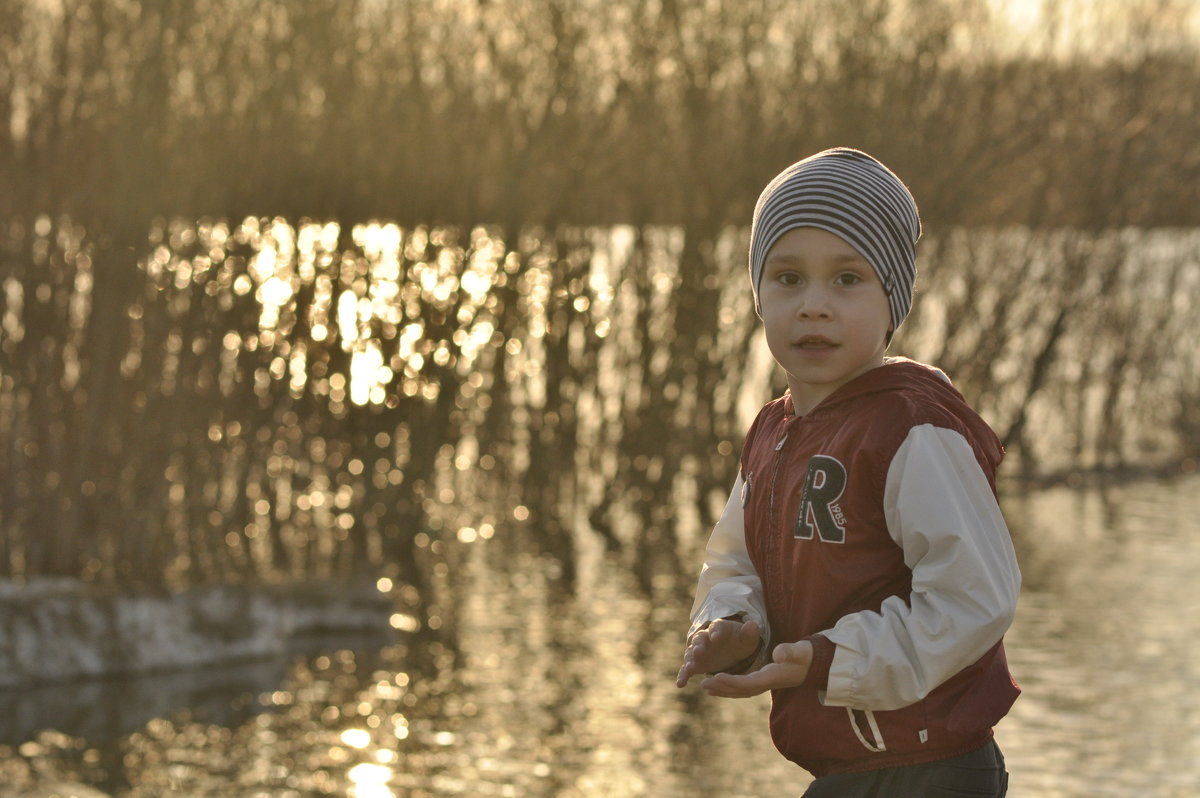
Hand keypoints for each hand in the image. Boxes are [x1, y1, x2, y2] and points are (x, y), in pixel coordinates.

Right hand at [676, 618, 761, 687]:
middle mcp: (705, 638)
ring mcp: (699, 651)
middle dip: (698, 645)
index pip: (716, 627)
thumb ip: (749, 633)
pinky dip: (683, 675)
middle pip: (699, 639)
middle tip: (698, 651)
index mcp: (719, 629)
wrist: (732, 650)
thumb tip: (753, 624)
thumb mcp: (747, 638)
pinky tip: (680, 684)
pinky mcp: (696, 664)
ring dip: (689, 660)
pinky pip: (686, 669)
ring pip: (691, 653)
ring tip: (689, 668)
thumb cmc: (740, 642)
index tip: (715, 637)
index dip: (715, 632)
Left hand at [699, 640, 813, 697]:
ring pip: (740, 691)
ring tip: (705, 686)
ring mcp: (765, 684)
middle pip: (740, 690)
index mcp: (772, 677)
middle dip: (722, 687)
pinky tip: (718, 685)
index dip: (732, 681)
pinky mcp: (763, 681)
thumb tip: (779, 654)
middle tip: (703, 683)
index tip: (716, 676)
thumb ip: (790, 651)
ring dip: (723, 689)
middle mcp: (766, 684)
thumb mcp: (800, 651)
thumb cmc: (805, 655)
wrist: (814, 663)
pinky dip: (729, 688)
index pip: (749, 682)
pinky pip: (743, 687)